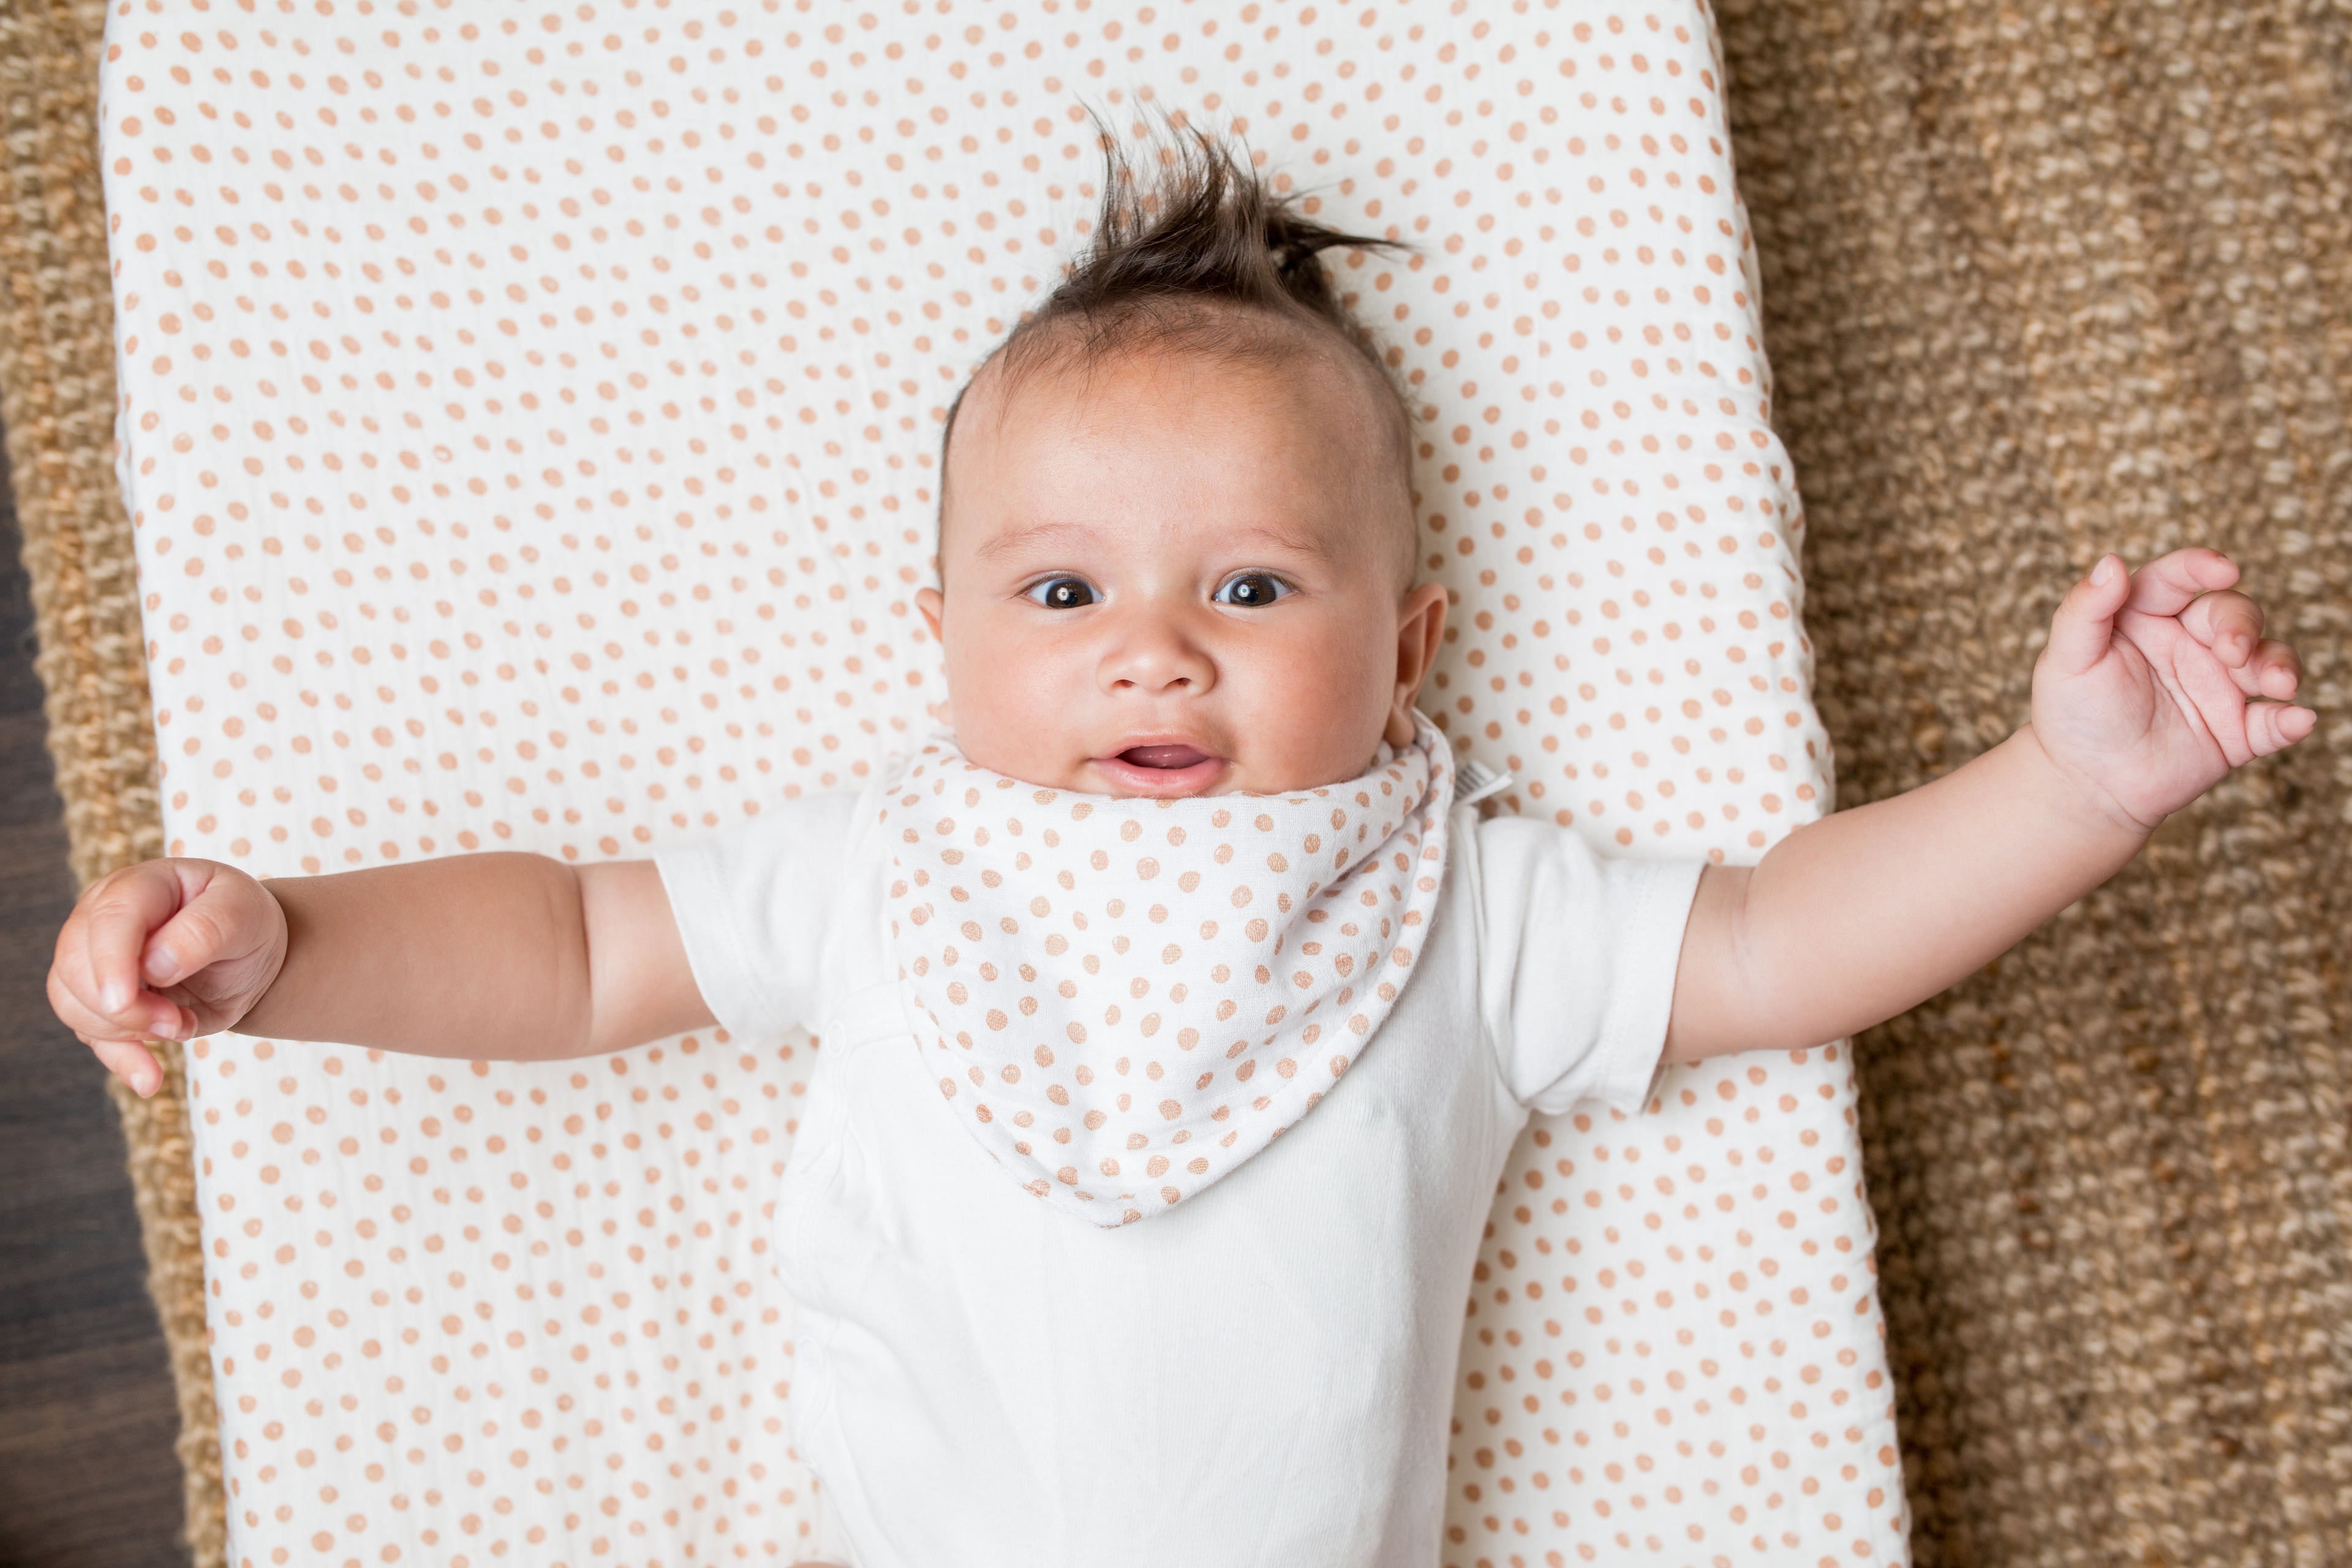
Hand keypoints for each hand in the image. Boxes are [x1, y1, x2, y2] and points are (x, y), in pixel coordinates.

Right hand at [47, 859, 288, 1097]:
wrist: (247, 955)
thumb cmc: (244, 923)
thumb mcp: (244, 916)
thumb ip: (204, 931)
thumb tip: (154, 966)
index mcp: (140, 886)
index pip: (110, 919)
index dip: (110, 963)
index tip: (124, 1002)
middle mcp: (102, 919)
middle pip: (77, 967)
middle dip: (124, 1007)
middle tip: (178, 1020)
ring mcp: (94, 960)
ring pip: (72, 1002)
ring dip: (124, 1031)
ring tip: (182, 1027)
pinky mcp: (101, 1000)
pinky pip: (90, 1034)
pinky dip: (121, 1059)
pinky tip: (150, 1080)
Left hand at [2032, 548, 2314, 833]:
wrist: (2085, 785)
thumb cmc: (2072, 714)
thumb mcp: (2067, 659)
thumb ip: (2085, 609)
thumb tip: (2111, 561)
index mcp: (2146, 616)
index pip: (2178, 579)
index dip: (2202, 567)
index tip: (2223, 570)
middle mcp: (2189, 643)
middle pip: (2233, 614)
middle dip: (2242, 626)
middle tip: (2234, 652)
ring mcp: (2218, 685)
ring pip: (2266, 660)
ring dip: (2279, 665)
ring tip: (2277, 684)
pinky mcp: (2236, 731)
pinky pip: (2273, 722)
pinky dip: (2291, 720)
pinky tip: (2298, 720)